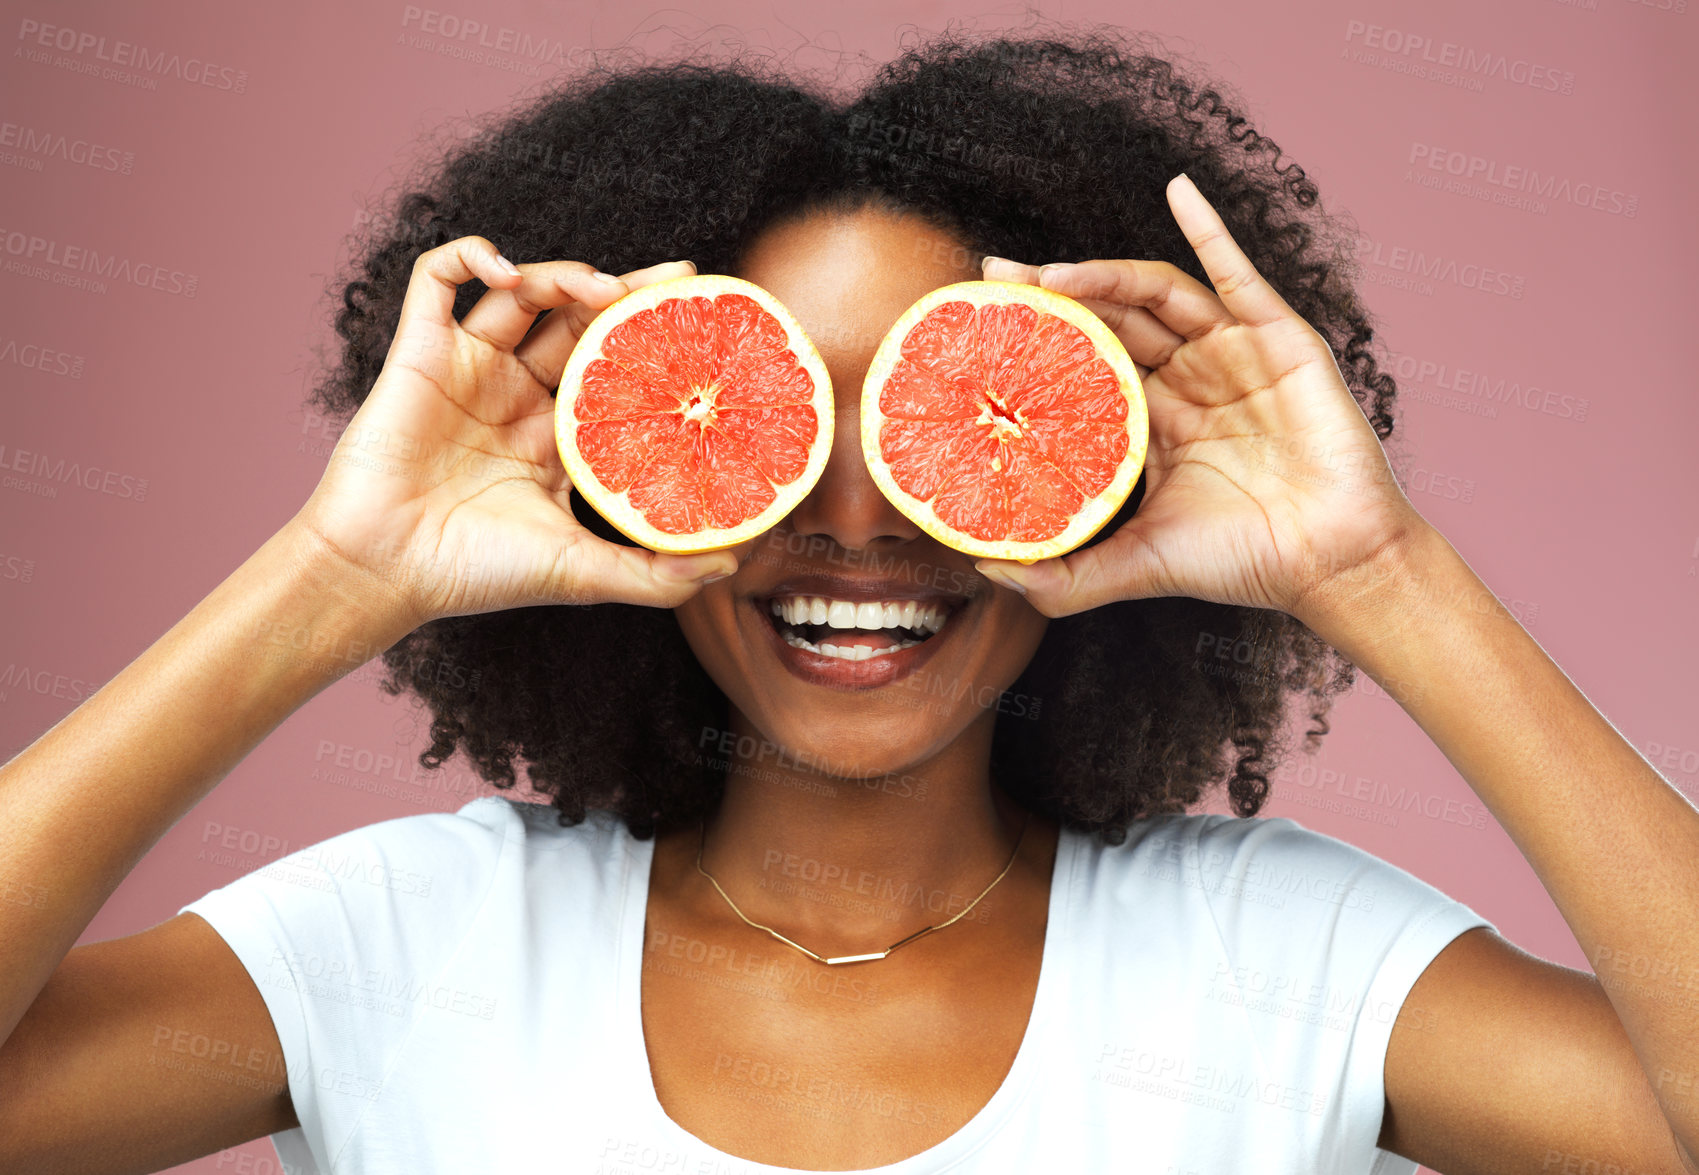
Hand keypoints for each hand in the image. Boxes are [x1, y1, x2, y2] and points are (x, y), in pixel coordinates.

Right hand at [290, 236, 738, 628]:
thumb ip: (656, 574)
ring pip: (522, 292)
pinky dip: (471, 254)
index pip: (615, 370)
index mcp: (553, 437)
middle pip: (578, 321)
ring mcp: (467, 368)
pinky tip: (506, 268)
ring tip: (598, 288)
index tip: (700, 320)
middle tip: (673, 282)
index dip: (652, 342)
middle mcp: (514, 395)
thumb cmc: (476, 574)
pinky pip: (437, 276)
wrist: (386, 569)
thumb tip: (730, 565)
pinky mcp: (419, 351)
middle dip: (624, 295)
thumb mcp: (583, 573)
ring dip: (563, 275)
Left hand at [973, 173, 1427, 621]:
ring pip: (1155, 296)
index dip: (1039, 344)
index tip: (982, 327)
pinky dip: (1210, 228)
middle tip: (996, 280)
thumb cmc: (1241, 563)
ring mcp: (1233, 355)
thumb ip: (1063, 580)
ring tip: (1048, 271)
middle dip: (1054, 297)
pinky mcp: (1278, 338)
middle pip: (1110, 321)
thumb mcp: (1136, 567)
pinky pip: (1238, 273)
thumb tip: (985, 570)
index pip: (1085, 366)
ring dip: (1102, 275)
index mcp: (1154, 425)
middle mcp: (1189, 382)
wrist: (1331, 561)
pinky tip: (1177, 190)